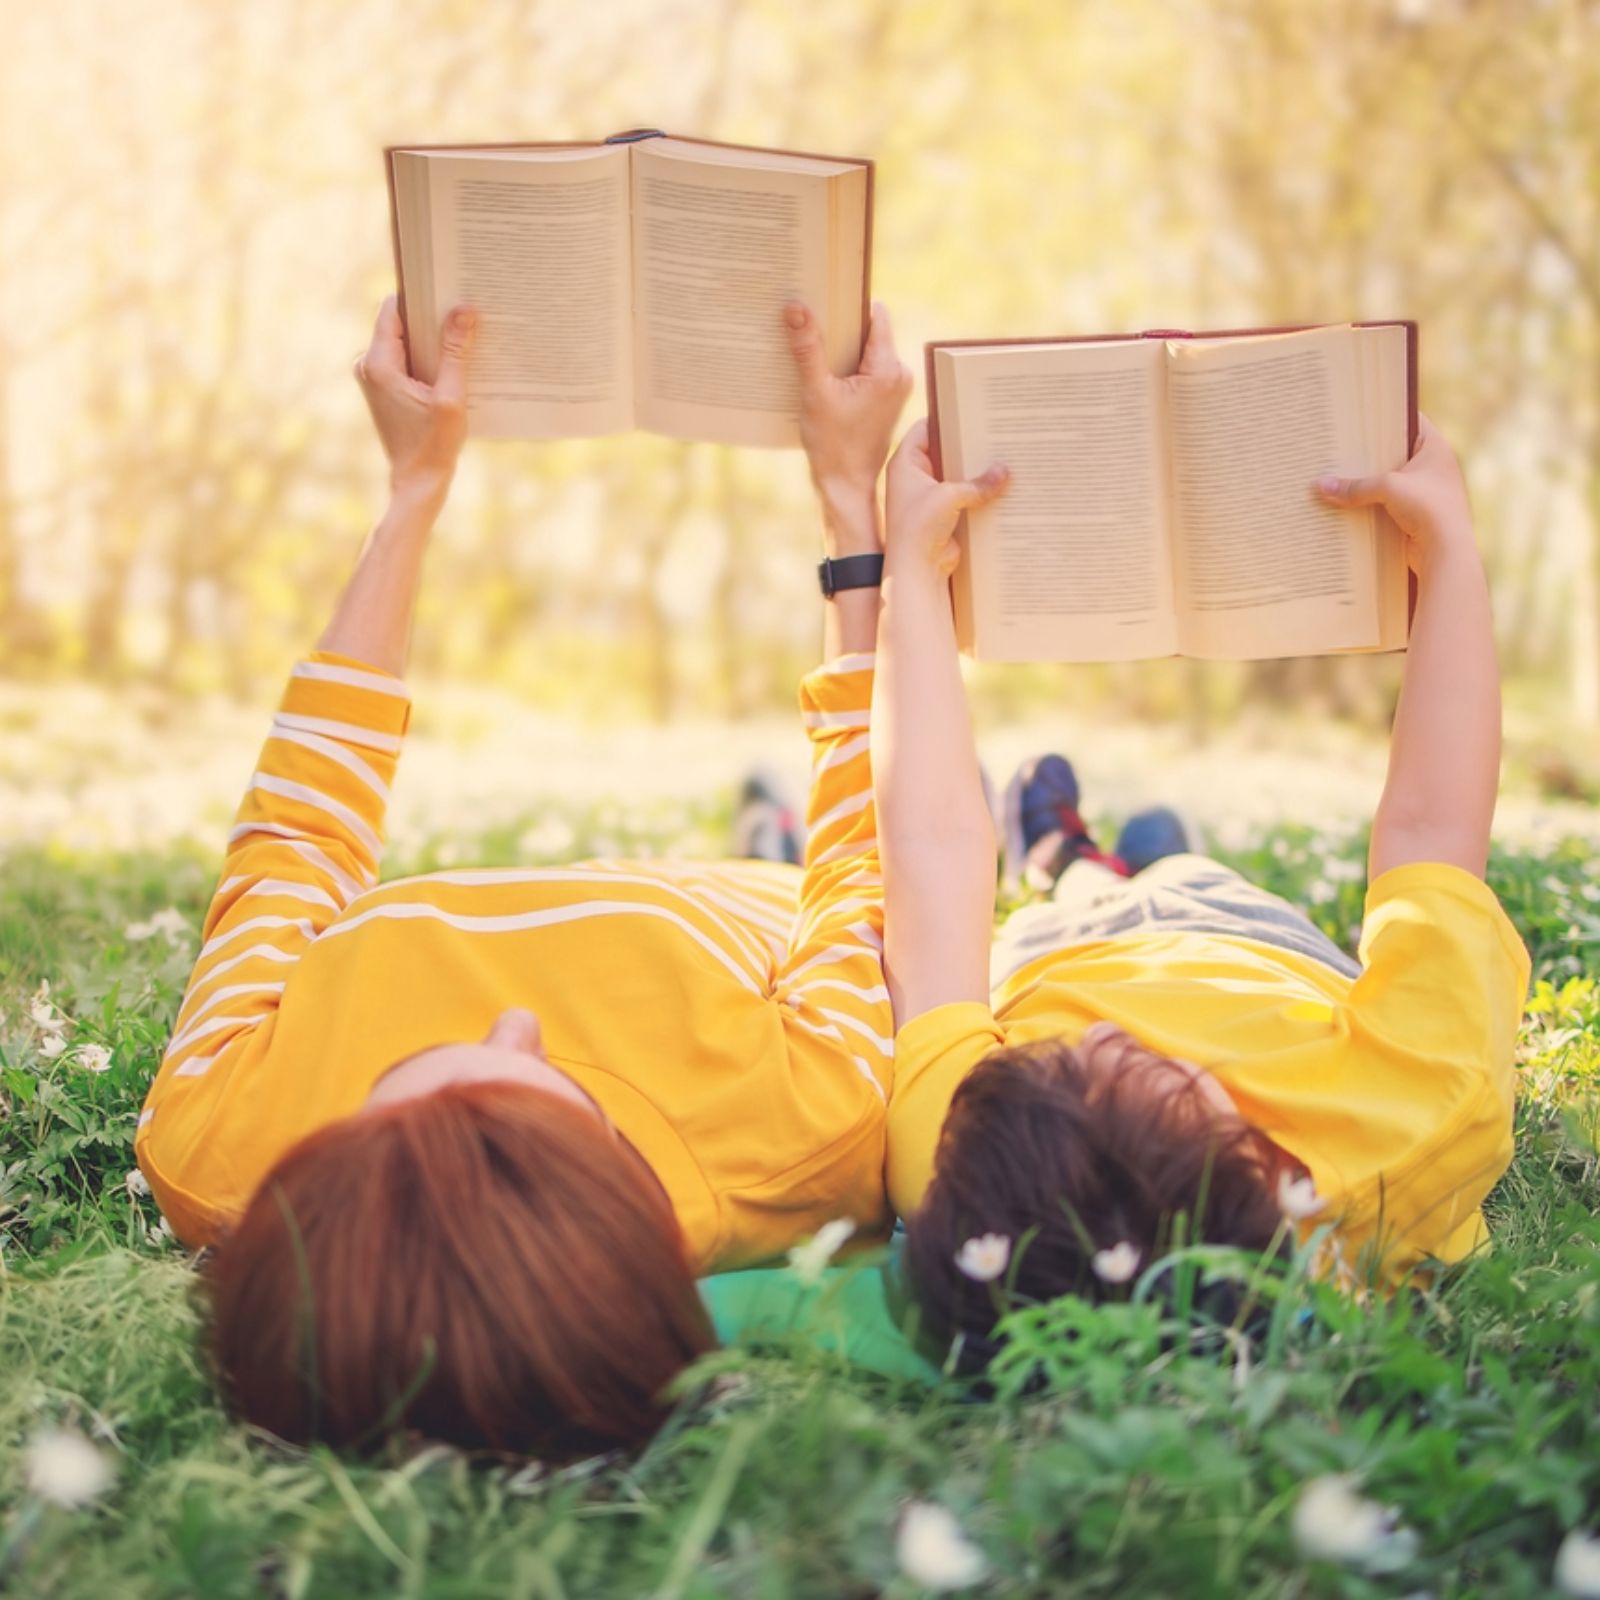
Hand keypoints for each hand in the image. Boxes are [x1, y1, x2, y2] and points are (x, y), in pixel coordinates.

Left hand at [354, 297, 476, 505]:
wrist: (417, 484)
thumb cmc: (433, 447)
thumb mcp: (450, 397)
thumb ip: (455, 352)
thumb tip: (464, 310)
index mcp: (378, 364)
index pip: (393, 309)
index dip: (420, 296)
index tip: (446, 289)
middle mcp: (369, 366)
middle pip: (400, 323)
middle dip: (430, 318)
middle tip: (462, 311)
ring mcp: (375, 378)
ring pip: (405, 341)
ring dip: (432, 339)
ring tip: (463, 337)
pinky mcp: (384, 389)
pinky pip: (406, 359)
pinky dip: (428, 358)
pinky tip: (454, 363)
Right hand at [785, 299, 912, 511]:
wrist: (846, 486)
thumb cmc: (834, 446)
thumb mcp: (815, 392)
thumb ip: (807, 348)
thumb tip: (796, 307)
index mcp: (889, 369)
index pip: (875, 315)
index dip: (849, 305)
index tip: (824, 301)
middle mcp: (899, 375)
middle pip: (868, 332)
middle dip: (840, 330)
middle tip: (811, 330)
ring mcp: (894, 388)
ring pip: (865, 352)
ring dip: (840, 352)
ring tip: (815, 359)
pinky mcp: (884, 400)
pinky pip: (864, 371)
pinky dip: (844, 370)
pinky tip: (823, 380)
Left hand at [884, 419, 1008, 578]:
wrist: (917, 570)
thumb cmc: (919, 527)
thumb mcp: (949, 496)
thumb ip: (978, 482)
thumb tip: (1005, 471)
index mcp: (906, 463)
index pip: (925, 429)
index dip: (946, 418)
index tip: (972, 410)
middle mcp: (917, 477)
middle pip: (946, 452)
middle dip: (969, 446)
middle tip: (997, 431)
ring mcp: (932, 496)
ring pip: (959, 476)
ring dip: (978, 472)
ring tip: (1007, 455)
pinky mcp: (947, 515)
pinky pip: (968, 498)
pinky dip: (982, 494)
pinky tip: (1005, 486)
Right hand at [1315, 414, 1475, 579]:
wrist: (1445, 551)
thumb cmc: (1427, 508)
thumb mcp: (1387, 488)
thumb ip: (1353, 485)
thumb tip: (1319, 486)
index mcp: (1435, 448)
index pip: (1410, 421)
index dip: (1386, 416)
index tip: (1360, 414)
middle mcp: (1432, 467)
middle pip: (1394, 452)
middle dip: (1368, 452)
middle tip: (1340, 444)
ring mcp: (1423, 491)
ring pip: (1388, 480)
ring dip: (1366, 481)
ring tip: (1336, 472)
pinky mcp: (1414, 514)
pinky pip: (1386, 503)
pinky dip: (1369, 503)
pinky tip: (1346, 502)